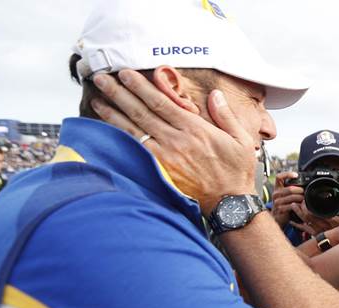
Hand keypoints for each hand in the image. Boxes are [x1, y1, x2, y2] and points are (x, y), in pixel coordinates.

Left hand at [90, 70, 256, 214]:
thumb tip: (215, 94)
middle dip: (119, 93)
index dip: (140, 87)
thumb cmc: (235, 171)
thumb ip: (226, 115)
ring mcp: (165, 157)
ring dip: (113, 114)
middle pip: (141, 113)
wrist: (228, 203)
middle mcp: (176, 141)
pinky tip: (107, 129)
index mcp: (195, 129)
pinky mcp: (160, 171)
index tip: (125, 74)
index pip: (161, 103)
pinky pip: (135, 151)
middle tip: (101, 79)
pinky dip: (120, 138)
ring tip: (97, 100)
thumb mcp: (241, 140)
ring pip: (133, 131)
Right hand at [271, 171, 303, 227]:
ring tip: (304, 199)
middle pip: (289, 188)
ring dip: (300, 198)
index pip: (279, 177)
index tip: (296, 175)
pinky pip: (291, 205)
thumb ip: (290, 188)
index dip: (287, 174)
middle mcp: (276, 194)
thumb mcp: (285, 195)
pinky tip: (300, 205)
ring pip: (292, 197)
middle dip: (299, 190)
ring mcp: (277, 201)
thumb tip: (303, 183)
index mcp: (277, 188)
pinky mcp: (280, 209)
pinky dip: (298, 205)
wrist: (278, 217)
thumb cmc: (283, 204)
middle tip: (304, 192)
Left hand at [289, 202, 338, 236]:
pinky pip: (304, 229)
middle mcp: (321, 225)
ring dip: (297, 213)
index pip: (314, 212)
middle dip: (300, 208)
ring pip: (304, 221)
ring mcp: (317, 230)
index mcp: (328, 220)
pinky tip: (291, 221)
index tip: (305, 199)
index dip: (307, 206)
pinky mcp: (314, 234)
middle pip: (307, 216)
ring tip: (293, 205)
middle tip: (297, 200)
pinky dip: (297, 225)